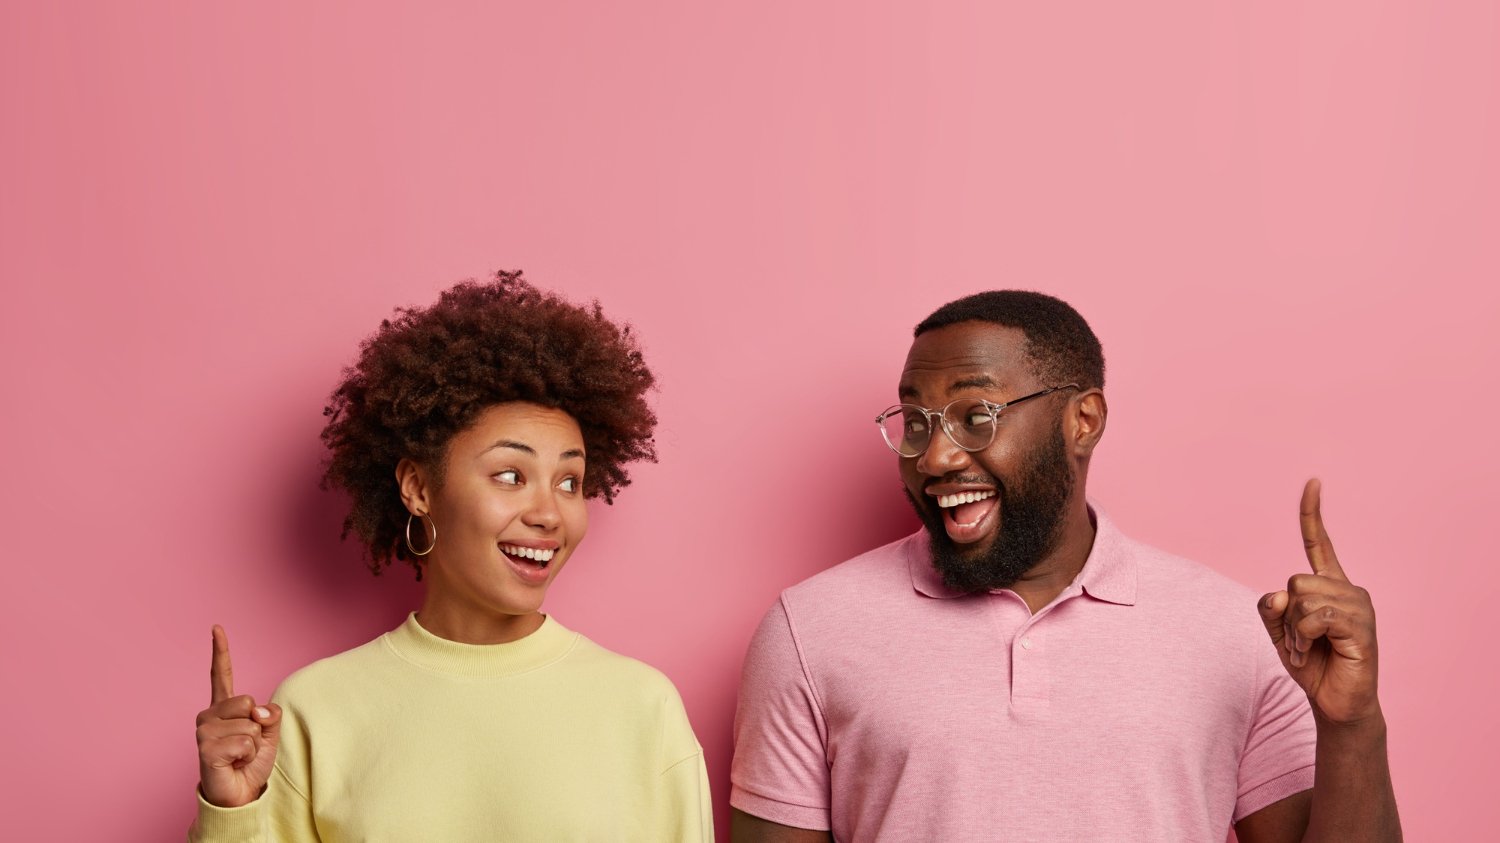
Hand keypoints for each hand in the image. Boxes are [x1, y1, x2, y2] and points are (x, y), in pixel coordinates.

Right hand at [195, 625, 281, 807]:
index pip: (222, 674)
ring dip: (253, 744)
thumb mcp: (269, 734)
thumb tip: (258, 710)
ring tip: (239, 756)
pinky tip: (234, 763)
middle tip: (246, 744)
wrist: (239, 794)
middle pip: (247, 701)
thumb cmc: (250, 762)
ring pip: (249, 724)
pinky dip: (248, 755)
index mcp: (224, 708)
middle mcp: (209, 715)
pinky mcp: (205, 748)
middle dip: (257, 725)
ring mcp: (204, 731)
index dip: (220, 651)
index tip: (217, 628)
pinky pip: (245, 742)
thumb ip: (269, 715)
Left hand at [1257, 479, 1380, 725]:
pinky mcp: (1362, 627)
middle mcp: (1348, 589)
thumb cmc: (1312, 665)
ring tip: (1310, 650)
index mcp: (1328, 586)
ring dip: (1294, 632)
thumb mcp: (1279, 633)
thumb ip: (1271, 608)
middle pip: (1294, 581)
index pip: (1318, 543)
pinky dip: (1304, 639)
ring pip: (1302, 599)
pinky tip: (1317, 653)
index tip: (1313, 482)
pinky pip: (1315, 618)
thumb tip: (1280, 593)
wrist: (1335, 703)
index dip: (1312, 513)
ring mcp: (1358, 606)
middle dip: (1286, 617)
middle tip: (1300, 642)